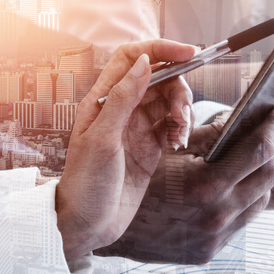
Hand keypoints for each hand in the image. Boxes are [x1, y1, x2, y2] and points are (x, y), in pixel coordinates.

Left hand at [56, 40, 195, 259]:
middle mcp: (120, 109)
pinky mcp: (149, 147)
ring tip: (179, 133)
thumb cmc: (85, 183)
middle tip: (181, 114)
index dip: (160, 50)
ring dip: (182, 112)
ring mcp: (136, 128)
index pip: (132, 58)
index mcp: (102, 99)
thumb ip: (124, 98)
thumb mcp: (102, 138)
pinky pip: (171, 126)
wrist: (88, 223)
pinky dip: (180, 129)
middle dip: (178, 89)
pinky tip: (177, 143)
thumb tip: (144, 63)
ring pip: (168, 102)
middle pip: (158, 79)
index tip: (189, 53)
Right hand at [95, 104, 273, 264]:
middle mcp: (214, 216)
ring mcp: (214, 237)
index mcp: (203, 186)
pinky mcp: (210, 250)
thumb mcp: (166, 150)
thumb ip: (206, 134)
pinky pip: (242, 220)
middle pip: (268, 177)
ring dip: (266, 173)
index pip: (258, 152)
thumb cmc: (131, 182)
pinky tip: (241, 181)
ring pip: (261, 200)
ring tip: (262, 152)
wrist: (104, 227)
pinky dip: (249, 196)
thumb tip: (239, 117)